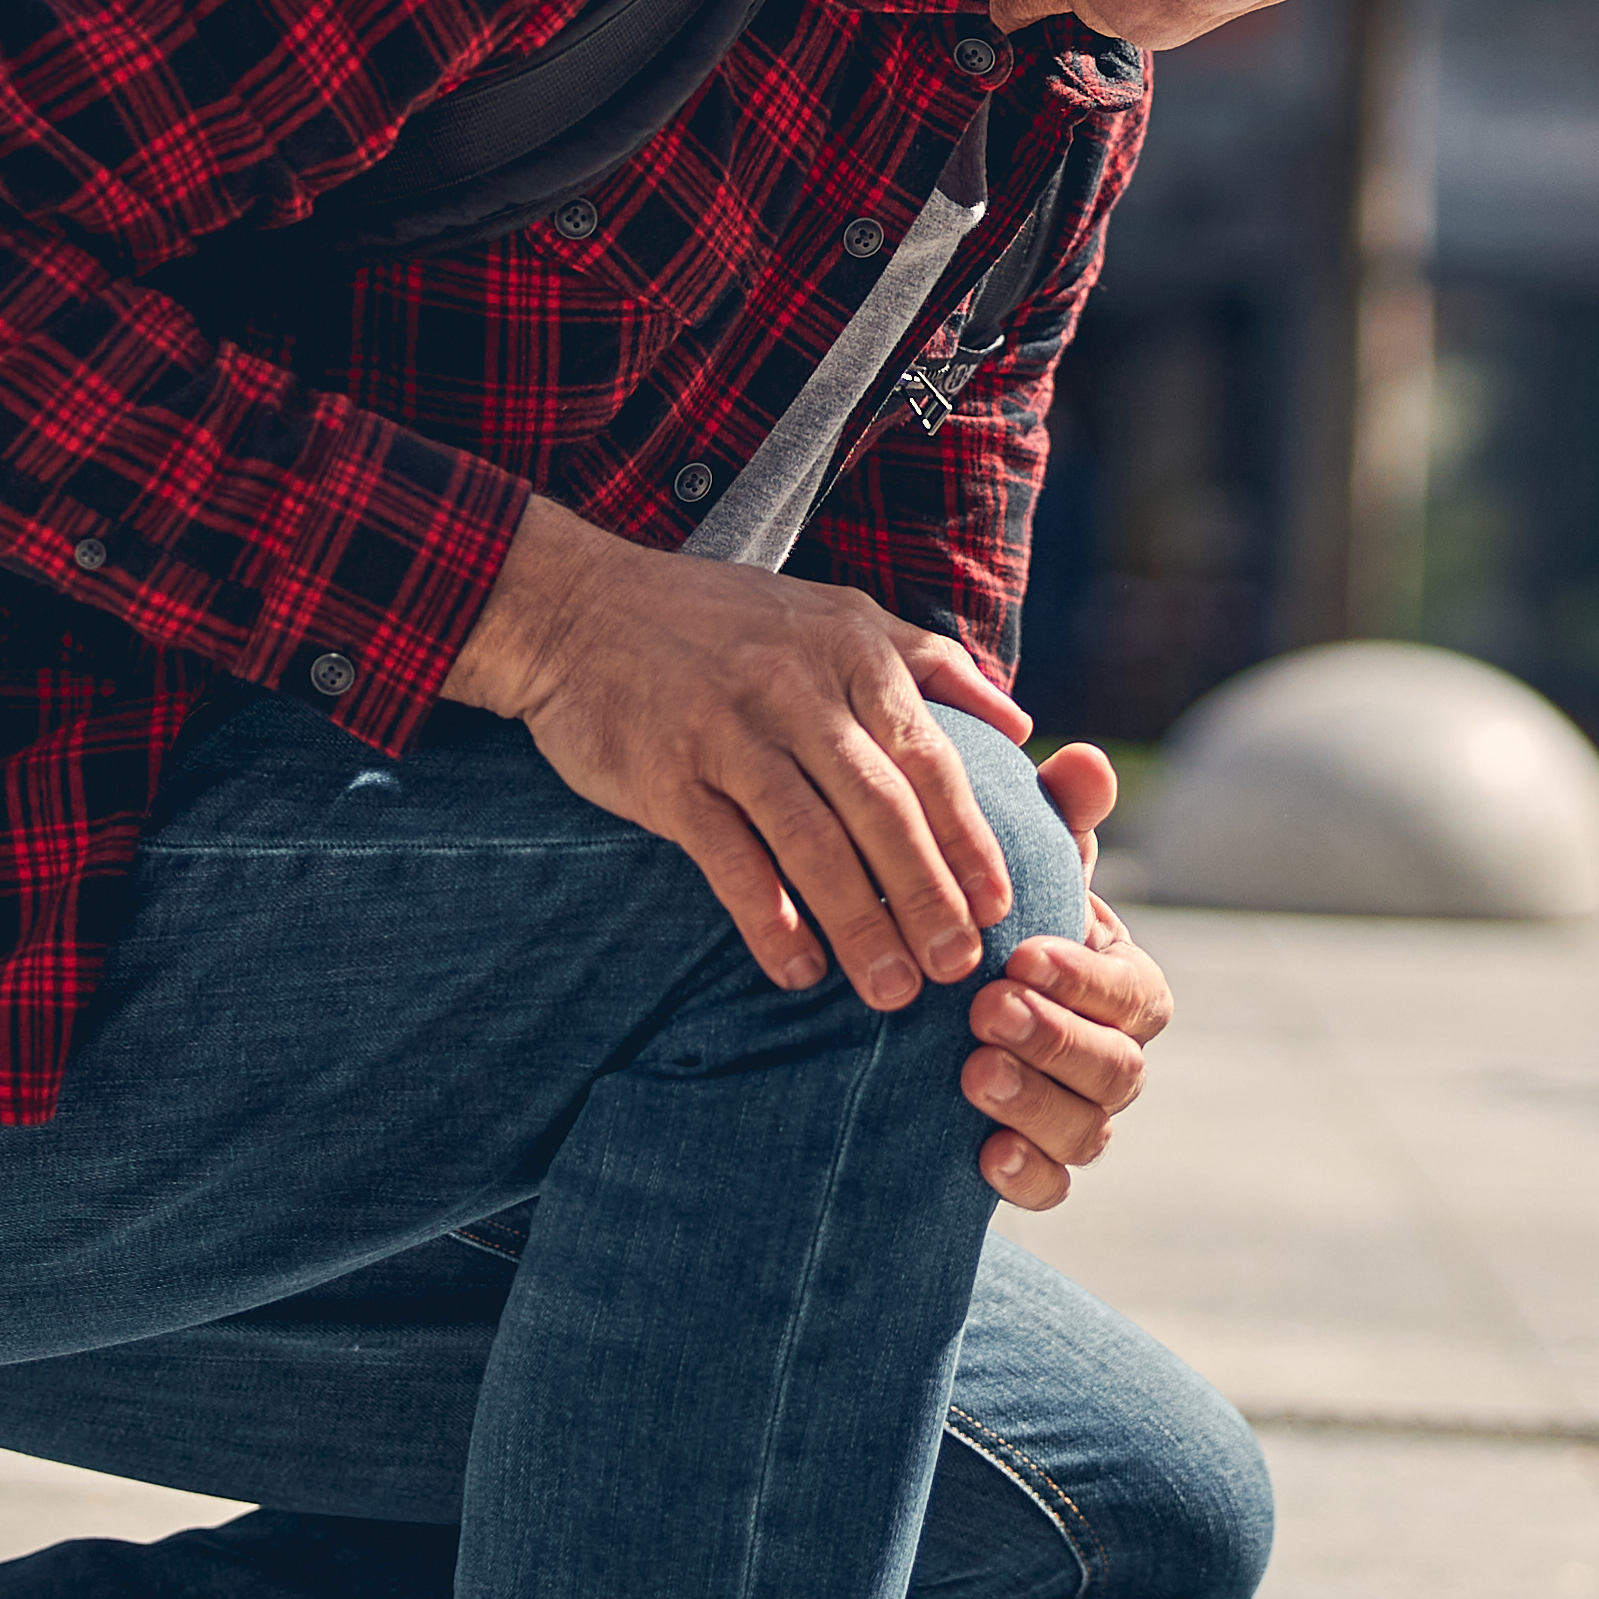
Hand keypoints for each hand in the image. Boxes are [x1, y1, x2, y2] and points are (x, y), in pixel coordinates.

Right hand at [451, 499, 1028, 1004]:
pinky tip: (797, 970)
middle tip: (960, 967)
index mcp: (851, 653)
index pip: (929, 758)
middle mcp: (797, 690)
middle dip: (926, 896)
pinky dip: (767, 920)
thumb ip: (930, 663)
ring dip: (858, 924)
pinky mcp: (666, 775)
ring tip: (892, 991)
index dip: (968, 838)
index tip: (999, 904)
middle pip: (881, 809)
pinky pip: (729, 861)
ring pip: (811, 842)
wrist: (576, 607)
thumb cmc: (718, 620)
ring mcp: (728, 732)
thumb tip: (1021, 723)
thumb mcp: (835, 613)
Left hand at [964, 742, 1168, 1209]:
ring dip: (1036, 1104)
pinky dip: (1028, 1175)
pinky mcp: (1031, 1162)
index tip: (1022, 957)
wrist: (925, 991)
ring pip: (1090, 1131)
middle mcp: (1112, 1054)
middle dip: (1056, 1041)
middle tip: (985, 1013)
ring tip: (972, 1075)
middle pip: (1119, 1068)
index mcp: (1122, 982)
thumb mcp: (1018, 859)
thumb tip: (1085, 762)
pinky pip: (1051, 1186)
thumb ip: (1055, 814)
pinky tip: (983, 1156)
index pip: (1136, 993)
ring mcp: (1074, 1114)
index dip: (1086, 981)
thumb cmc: (987, 914)